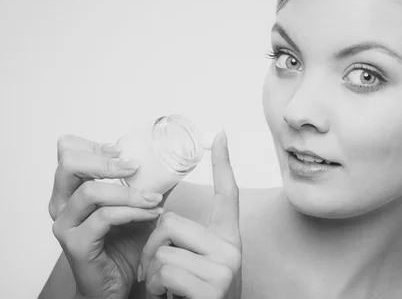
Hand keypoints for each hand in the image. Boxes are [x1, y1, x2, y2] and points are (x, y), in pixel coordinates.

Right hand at [49, 135, 166, 298]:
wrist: (118, 284)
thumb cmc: (124, 244)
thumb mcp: (137, 206)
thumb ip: (145, 184)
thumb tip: (172, 162)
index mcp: (71, 190)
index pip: (68, 152)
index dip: (94, 145)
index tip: (121, 151)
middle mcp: (61, 204)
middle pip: (69, 164)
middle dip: (105, 160)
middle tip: (134, 166)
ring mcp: (66, 225)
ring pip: (91, 192)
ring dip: (128, 192)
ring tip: (153, 198)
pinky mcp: (76, 244)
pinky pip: (105, 218)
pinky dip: (132, 212)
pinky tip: (151, 214)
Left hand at [140, 130, 241, 298]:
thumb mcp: (194, 266)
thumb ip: (186, 242)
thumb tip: (163, 218)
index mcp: (228, 239)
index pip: (228, 194)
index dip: (223, 164)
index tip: (218, 135)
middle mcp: (232, 248)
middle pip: (171, 223)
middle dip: (152, 249)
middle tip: (158, 274)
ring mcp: (226, 267)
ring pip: (162, 250)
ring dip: (153, 275)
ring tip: (167, 291)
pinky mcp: (214, 285)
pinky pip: (165, 271)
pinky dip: (158, 289)